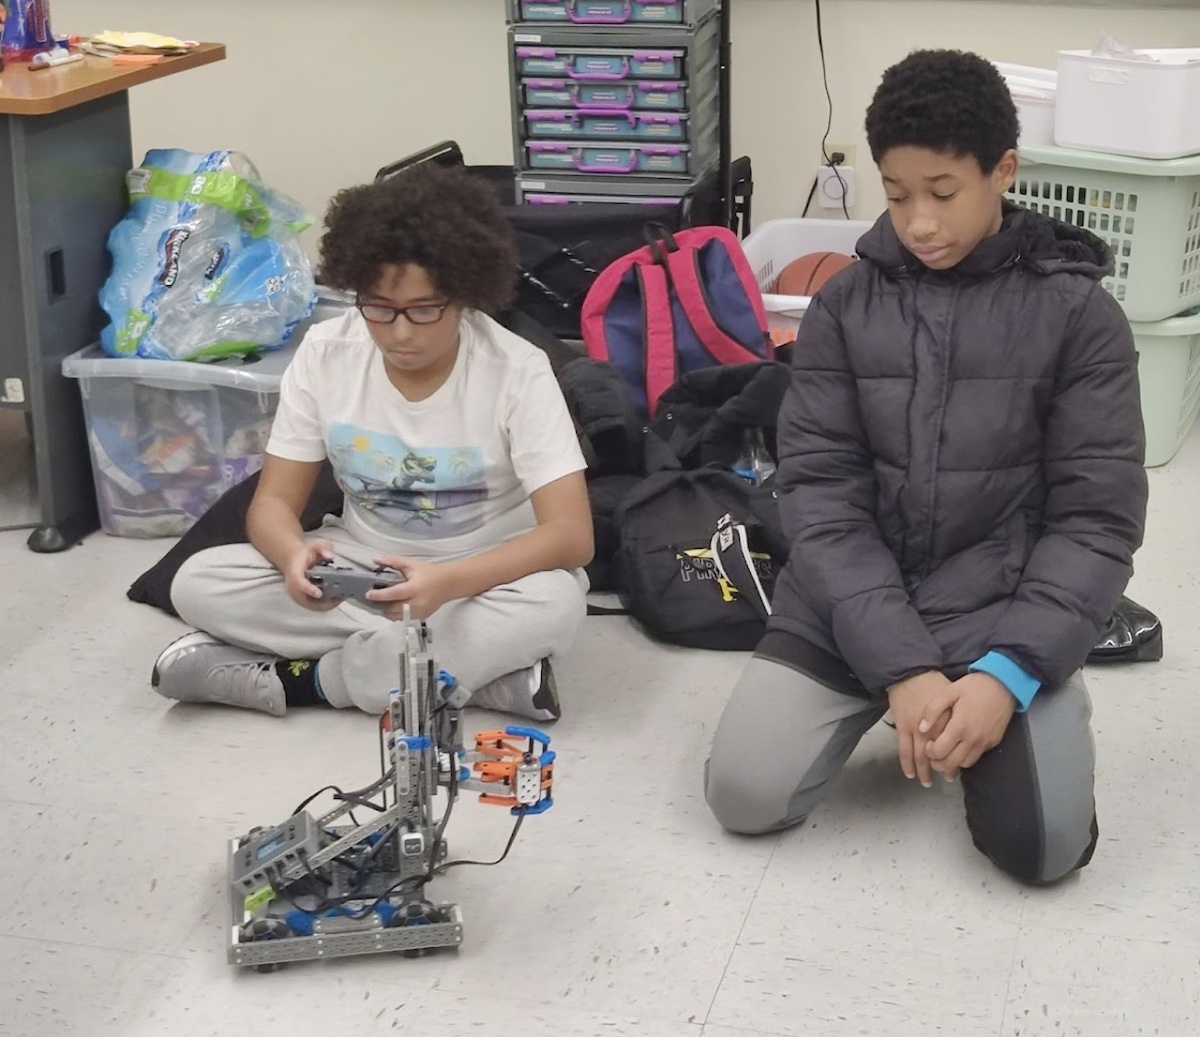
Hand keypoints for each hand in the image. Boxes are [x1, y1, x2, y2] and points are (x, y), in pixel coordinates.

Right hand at [283, 539, 339, 611]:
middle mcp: (294, 588)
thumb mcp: (315, 545)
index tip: (319, 593)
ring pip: (313, 606)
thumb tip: (330, 556)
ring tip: (342, 597)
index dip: (308, 589)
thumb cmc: (307, 554)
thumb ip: (323, 547)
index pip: (298, 583)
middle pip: (306, 600)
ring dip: (327, 604)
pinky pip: (316, 607)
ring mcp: (298, 596)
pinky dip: (327, 605)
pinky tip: (338, 599)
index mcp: (294, 573)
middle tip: (340, 596)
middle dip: (323, 601)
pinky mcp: (304, 601)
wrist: (296, 561)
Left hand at [366, 556, 453, 620]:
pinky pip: (403, 619)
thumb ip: (393, 561)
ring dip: (386, 612)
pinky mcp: (421, 618)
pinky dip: (395, 615)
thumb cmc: (429, 573)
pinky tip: (390, 608)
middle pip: (393, 609)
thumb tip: (375, 559)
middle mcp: (417, 603)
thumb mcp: (412, 564)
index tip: (368, 594)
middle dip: (380, 605)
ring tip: (379, 604)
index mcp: (414, 588)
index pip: (394, 594)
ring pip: (396, 617)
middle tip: (371, 600)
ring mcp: (420, 613)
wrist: (448, 584)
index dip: (380, 595)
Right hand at [887, 671, 953, 788]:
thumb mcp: (954, 697)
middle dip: (942, 769)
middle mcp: (933, 729)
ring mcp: (916, 729)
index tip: (959, 768)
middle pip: (939, 755)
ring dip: (924, 772)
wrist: (910, 673)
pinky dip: (907, 764)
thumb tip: (966, 731)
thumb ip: (959, 716)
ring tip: (928, 782)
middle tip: (947, 778)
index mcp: (948, 721)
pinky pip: (904, 750)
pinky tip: (910, 773)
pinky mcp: (903, 728)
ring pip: (920, 757)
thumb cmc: (934, 683)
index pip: (954, 746)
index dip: (957, 760)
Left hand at [920, 673, 1017, 781]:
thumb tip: (921, 729)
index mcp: (959, 726)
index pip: (939, 752)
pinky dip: (965, 758)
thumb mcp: (948, 692)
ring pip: (964, 764)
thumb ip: (932, 710)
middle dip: (938, 763)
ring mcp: (985, 743)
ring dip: (952, 763)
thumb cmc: (973, 687)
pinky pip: (976, 757)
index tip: (928, 743)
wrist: (1004, 685)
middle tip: (932, 754)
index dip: (929, 752)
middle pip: (951, 764)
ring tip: (945, 752)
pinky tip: (959, 747)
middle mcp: (973, 739)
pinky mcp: (993, 743)